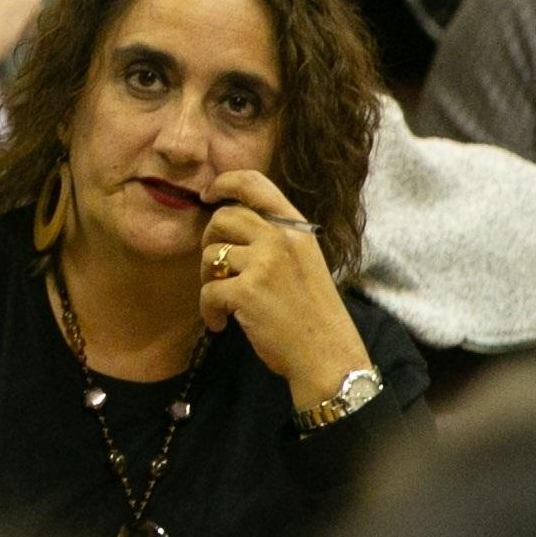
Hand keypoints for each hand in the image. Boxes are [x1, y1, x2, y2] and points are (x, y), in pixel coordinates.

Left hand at [196, 170, 371, 414]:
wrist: (328, 353)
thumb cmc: (311, 310)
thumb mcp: (303, 259)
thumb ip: (274, 236)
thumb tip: (227, 218)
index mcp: (296, 227)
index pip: (254, 183)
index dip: (224, 183)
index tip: (208, 195)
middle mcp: (280, 238)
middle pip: (223, 217)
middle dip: (210, 241)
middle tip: (215, 268)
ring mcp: (263, 263)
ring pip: (210, 254)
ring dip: (207, 279)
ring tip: (223, 301)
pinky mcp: (246, 291)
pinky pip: (208, 291)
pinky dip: (209, 311)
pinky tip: (221, 323)